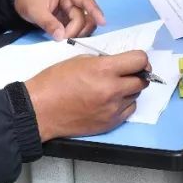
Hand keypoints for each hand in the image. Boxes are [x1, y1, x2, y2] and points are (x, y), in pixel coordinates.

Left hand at [13, 0, 105, 40]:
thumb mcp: (36, 11)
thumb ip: (49, 24)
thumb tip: (61, 37)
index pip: (85, 0)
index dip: (95, 11)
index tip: (102, 22)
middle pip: (85, 15)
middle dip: (78, 28)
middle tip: (65, 38)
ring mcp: (70, 8)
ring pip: (82, 22)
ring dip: (77, 32)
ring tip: (65, 38)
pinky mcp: (66, 17)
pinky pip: (75, 26)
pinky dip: (73, 33)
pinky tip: (67, 38)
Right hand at [24, 50, 150, 140]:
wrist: (40, 110)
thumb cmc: (55, 81)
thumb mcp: (80, 60)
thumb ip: (103, 62)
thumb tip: (120, 66)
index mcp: (104, 70)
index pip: (139, 60)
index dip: (140, 59)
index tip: (134, 61)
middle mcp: (113, 90)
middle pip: (142, 80)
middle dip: (137, 74)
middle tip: (125, 74)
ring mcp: (113, 109)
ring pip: (135, 96)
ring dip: (129, 90)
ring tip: (113, 88)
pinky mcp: (110, 123)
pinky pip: (129, 110)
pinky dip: (123, 104)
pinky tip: (110, 101)